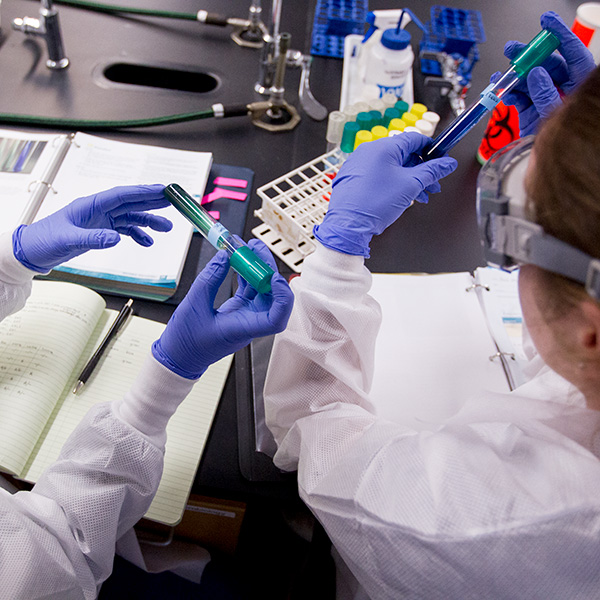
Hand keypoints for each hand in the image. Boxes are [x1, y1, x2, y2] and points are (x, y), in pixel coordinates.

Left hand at [12, 184, 172, 271]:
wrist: (32, 252)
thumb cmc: (44, 240)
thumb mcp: (68, 240)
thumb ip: (93, 239)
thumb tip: (116, 238)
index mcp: (91, 204)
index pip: (123, 195)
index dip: (145, 192)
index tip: (164, 191)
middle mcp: (99, 209)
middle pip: (131, 202)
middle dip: (153, 201)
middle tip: (174, 201)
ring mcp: (101, 220)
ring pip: (131, 216)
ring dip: (149, 220)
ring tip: (166, 227)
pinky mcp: (100, 230)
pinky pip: (125, 229)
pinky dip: (137, 234)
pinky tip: (146, 242)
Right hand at [152, 239, 293, 378]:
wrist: (178, 357)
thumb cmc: (186, 342)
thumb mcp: (193, 305)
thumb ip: (210, 279)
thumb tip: (223, 257)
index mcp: (243, 328)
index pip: (276, 319)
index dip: (282, 297)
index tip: (275, 278)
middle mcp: (249, 322)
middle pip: (271, 297)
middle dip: (267, 270)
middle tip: (255, 248)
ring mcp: (245, 316)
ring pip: (262, 291)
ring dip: (257, 270)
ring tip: (247, 249)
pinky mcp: (238, 311)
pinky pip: (250, 291)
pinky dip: (247, 276)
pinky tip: (240, 262)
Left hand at [313, 133, 456, 256]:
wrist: (348, 226)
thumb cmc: (374, 204)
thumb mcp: (411, 185)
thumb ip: (432, 171)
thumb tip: (446, 164)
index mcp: (383, 147)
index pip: (414, 139)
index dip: (432, 150)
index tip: (441, 160)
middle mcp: (368, 151)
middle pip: (403, 154)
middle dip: (421, 170)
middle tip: (432, 185)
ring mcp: (359, 164)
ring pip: (391, 167)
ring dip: (408, 179)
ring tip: (419, 196)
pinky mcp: (353, 177)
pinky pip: (378, 175)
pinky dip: (392, 183)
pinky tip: (401, 197)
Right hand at [498, 11, 594, 135]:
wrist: (551, 170)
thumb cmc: (565, 144)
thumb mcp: (557, 115)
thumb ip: (546, 94)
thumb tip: (535, 74)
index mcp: (578, 87)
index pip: (572, 54)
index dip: (559, 36)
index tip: (547, 22)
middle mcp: (562, 92)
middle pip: (546, 66)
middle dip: (528, 57)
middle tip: (514, 51)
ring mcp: (544, 103)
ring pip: (528, 82)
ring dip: (513, 76)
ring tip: (503, 73)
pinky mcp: (529, 115)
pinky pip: (517, 99)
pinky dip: (506, 93)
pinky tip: (499, 88)